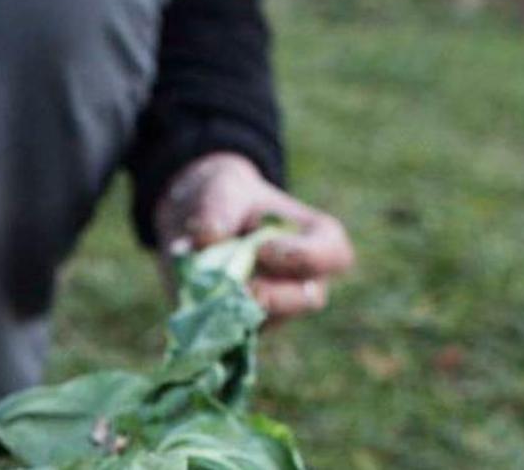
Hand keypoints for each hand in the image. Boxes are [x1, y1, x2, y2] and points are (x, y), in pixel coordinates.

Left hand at [155, 152, 354, 325]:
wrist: (197, 221)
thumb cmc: (226, 198)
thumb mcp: (221, 187)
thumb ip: (217, 209)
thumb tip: (208, 239)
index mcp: (314, 239)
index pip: (334, 254)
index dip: (306, 256)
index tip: (265, 248)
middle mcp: (303, 280)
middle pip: (308, 298)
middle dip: (275, 296)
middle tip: (244, 288)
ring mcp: (274, 310)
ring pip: (268, 322)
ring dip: (237, 308)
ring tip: (205, 289)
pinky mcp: (240, 327)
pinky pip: (231, 335)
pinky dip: (209, 320)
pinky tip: (190, 302)